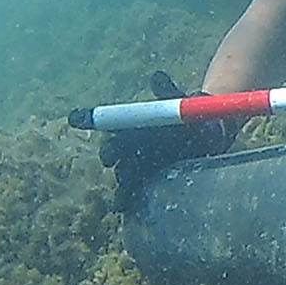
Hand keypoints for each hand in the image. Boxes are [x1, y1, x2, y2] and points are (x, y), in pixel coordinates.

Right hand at [98, 72, 231, 204]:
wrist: (210, 136)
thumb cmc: (192, 115)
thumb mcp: (182, 102)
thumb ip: (168, 92)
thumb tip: (156, 77)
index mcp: (133, 124)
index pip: (109, 122)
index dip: (91, 119)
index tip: (75, 118)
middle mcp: (130, 146)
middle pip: (114, 151)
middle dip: (111, 152)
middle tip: (111, 155)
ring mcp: (139, 165)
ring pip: (124, 173)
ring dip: (123, 178)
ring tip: (123, 184)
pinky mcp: (150, 182)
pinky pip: (135, 192)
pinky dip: (128, 199)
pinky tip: (124, 207)